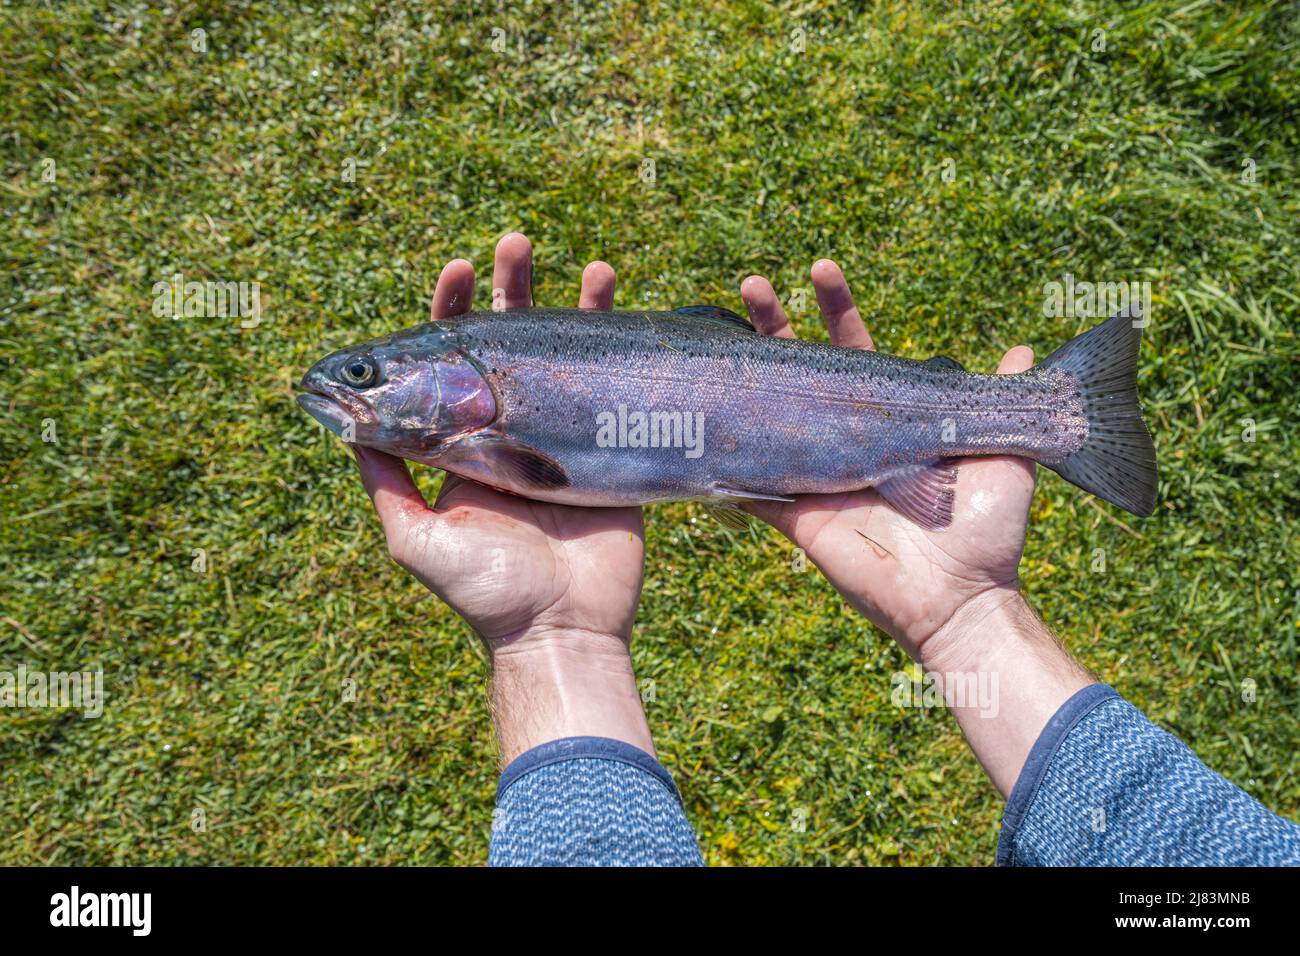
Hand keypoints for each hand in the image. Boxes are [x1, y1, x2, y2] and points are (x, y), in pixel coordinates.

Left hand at [351, 233, 649, 759]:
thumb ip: (386, 480)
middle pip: (512, 345)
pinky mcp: (614, 453)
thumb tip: (346, 423)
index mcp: (466, 444)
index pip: (453, 364)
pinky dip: (625, 350)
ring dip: (578, 307)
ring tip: (594, 269)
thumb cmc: (484, 592)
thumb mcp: (414, 538)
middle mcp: (514, 432)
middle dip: (513, 291)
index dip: (452, 313)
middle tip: (516, 246)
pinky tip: (630, 315)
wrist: (561, 633)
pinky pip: (617, 392)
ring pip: (570, 357)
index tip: (456, 270)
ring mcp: (567, 438)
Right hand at [739, 262, 1037, 663]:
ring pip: (769, 414)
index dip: (838, 311)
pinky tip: (696, 415)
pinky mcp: (795, 512)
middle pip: (801, 372)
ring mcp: (816, 472)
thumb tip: (1019, 355)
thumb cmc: (986, 530)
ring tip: (714, 334)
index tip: (821, 270)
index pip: (856, 352)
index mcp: (891, 420)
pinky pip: (750, 482)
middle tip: (750, 284)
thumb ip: (1004, 405)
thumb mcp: (1005, 457)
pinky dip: (724, 457)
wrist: (960, 598)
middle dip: (774, 325)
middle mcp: (847, 438)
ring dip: (742, 376)